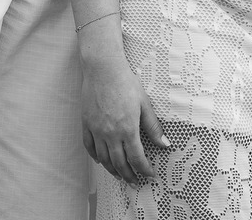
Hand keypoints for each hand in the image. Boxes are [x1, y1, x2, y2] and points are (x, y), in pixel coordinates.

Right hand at [81, 57, 168, 183]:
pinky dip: (95, 157)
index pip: (137, 158)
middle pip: (120, 163)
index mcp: (128, 129)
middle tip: (135, 182)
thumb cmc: (125, 82)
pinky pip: (89, 146)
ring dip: (113, 170)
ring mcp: (97, 130)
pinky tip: (100, 160)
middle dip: (129, 176)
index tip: (149, 175)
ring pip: (104, 159)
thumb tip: (164, 144)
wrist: (103, 68)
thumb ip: (153, 126)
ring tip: (119, 175)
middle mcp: (111, 133)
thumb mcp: (144, 103)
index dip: (144, 170)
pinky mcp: (86, 123)